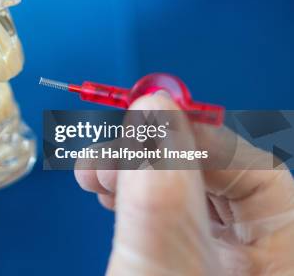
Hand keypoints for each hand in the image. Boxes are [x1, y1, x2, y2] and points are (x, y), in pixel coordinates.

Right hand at [75, 93, 293, 274]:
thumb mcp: (166, 270)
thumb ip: (163, 192)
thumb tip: (155, 109)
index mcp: (285, 256)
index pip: (258, 172)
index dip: (199, 140)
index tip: (144, 123)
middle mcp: (256, 257)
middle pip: (216, 178)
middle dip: (153, 157)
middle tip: (109, 155)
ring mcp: (217, 264)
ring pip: (183, 194)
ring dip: (132, 173)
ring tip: (94, 173)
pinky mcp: (180, 266)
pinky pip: (161, 216)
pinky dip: (129, 197)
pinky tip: (104, 191)